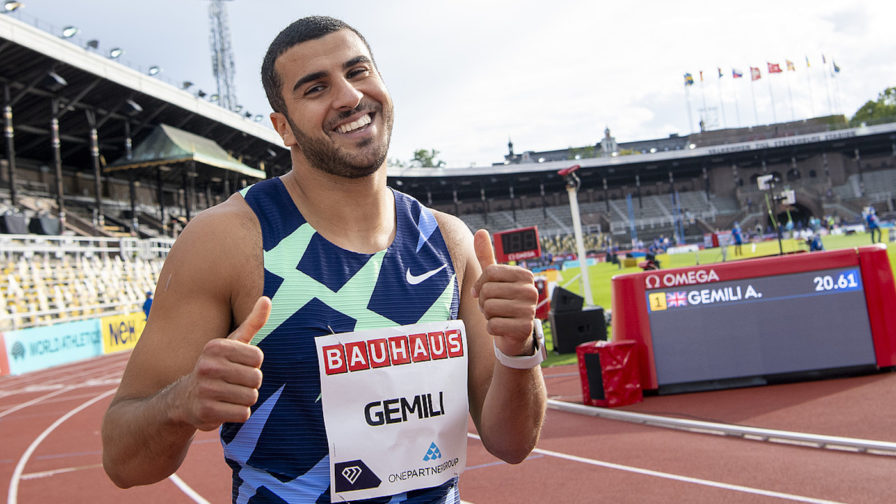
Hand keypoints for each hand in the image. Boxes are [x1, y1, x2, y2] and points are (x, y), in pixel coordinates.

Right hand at [177, 296, 269, 430]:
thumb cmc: (217, 367)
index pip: (258, 357)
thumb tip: (266, 299)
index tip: (236, 366)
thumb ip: (252, 322)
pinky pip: (243, 414)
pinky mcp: (206, 412)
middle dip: (250, 384)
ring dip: (244, 400)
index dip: (252, 365)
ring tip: (228, 395)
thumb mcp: (233, 343)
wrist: (184, 400)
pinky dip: (238, 414)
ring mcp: (205, 390)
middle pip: (256, 378)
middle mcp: (207, 366)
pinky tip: (223, 408)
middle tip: (232, 384)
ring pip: (251, 397)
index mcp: (216, 347)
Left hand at [471, 229, 537, 355]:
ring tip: (498, 315)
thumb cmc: (503, 301)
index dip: (480, 284)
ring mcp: (530, 310)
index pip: (490, 272)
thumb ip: (486, 256)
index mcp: (525, 275)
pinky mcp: (524, 328)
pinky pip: (492, 325)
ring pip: (488, 307)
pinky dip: (491, 328)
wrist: (515, 333)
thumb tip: (481, 231)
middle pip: (487, 290)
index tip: (483, 292)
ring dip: (487, 315)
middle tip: (492, 307)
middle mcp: (531, 291)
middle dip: (483, 301)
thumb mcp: (495, 279)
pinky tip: (501, 327)